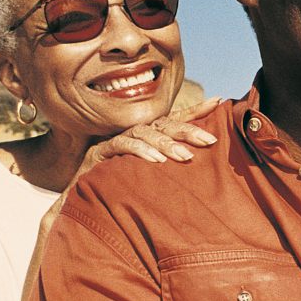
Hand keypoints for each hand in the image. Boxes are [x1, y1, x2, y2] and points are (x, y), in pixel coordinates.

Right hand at [75, 98, 220, 182]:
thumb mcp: (152, 174)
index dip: (195, 110)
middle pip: (164, 124)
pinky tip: (156, 160)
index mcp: (148, 133)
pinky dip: (140, 150)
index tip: (217, 102)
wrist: (84, 198)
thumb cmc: (121, 185)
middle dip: (187, 130)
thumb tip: (202, 158)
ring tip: (185, 157)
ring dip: (166, 144)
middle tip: (209, 141)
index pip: (174, 119)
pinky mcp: (100, 150)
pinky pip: (122, 145)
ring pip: (145, 133)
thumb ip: (172, 162)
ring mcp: (117, 138)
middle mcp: (134, 131)